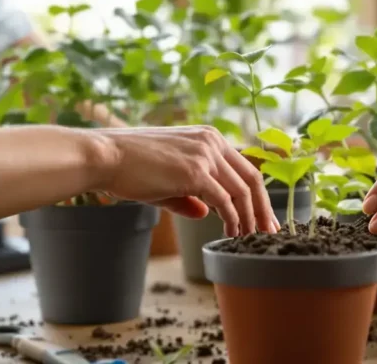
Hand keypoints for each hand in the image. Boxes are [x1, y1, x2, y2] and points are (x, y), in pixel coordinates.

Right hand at [92, 125, 278, 235]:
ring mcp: (205, 155)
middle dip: (263, 208)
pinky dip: (232, 220)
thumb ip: (190, 195)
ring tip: (252, 239)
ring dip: (251, 218)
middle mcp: (212, 141)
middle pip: (252, 178)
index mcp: (208, 137)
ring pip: (242, 191)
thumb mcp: (167, 180)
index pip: (245, 167)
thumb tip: (206, 213)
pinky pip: (225, 201)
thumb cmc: (130, 166)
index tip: (263, 217)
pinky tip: (231, 234)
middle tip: (270, 233)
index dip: (258, 194)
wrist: (105, 157)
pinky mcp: (195, 172)